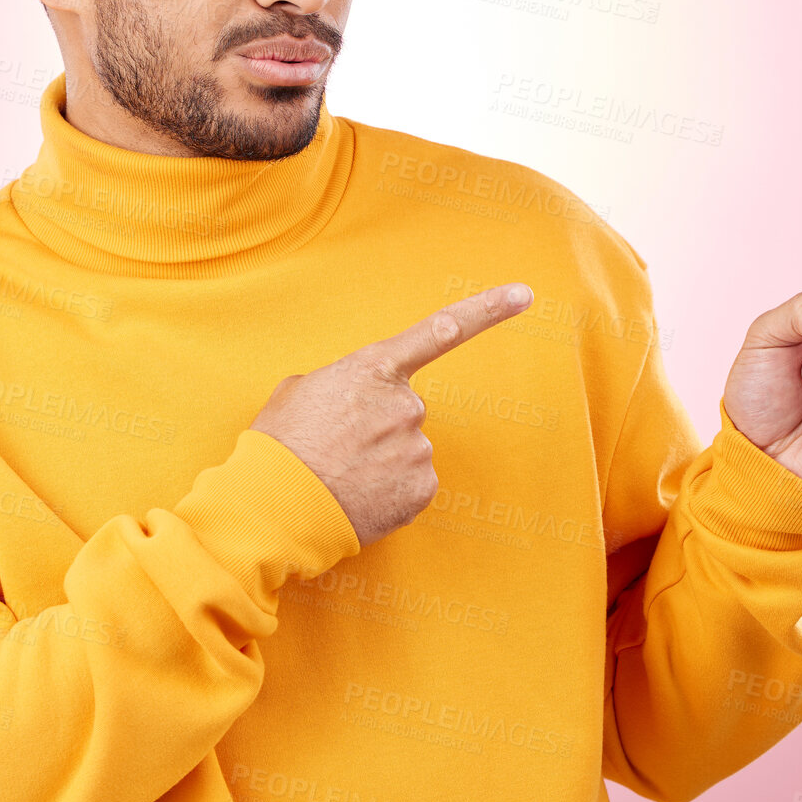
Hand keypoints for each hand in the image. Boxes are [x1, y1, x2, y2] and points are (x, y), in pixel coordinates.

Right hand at [249, 283, 532, 546]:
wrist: (277, 506)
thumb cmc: (280, 445)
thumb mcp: (298, 392)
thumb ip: (338, 382)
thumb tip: (349, 401)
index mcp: (374, 369)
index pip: (441, 330)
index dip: (488, 310)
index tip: (524, 294)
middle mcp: (406, 404)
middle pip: (406, 410)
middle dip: (379, 427)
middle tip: (339, 447)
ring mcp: (418, 447)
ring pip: (409, 450)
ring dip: (382, 461)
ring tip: (342, 474)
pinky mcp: (423, 488)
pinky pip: (413, 483)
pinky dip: (390, 491)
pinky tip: (360, 495)